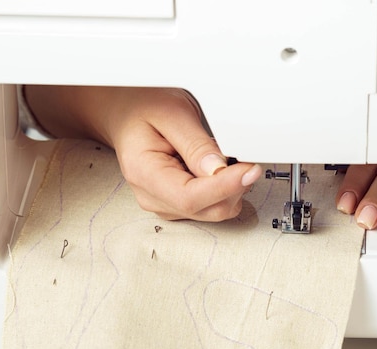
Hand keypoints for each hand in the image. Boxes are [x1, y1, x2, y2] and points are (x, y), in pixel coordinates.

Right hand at [25, 86, 261, 220]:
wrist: (127, 113)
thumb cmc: (144, 108)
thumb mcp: (171, 112)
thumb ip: (195, 144)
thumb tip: (219, 170)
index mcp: (143, 173)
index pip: (190, 197)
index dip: (224, 187)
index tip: (249, 170)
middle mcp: (152, 196)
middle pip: (206, 209)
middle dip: (234, 188)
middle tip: (247, 159)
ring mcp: (166, 204)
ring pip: (213, 211)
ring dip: (231, 189)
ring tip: (229, 159)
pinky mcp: (179, 205)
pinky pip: (211, 207)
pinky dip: (225, 190)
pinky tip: (220, 169)